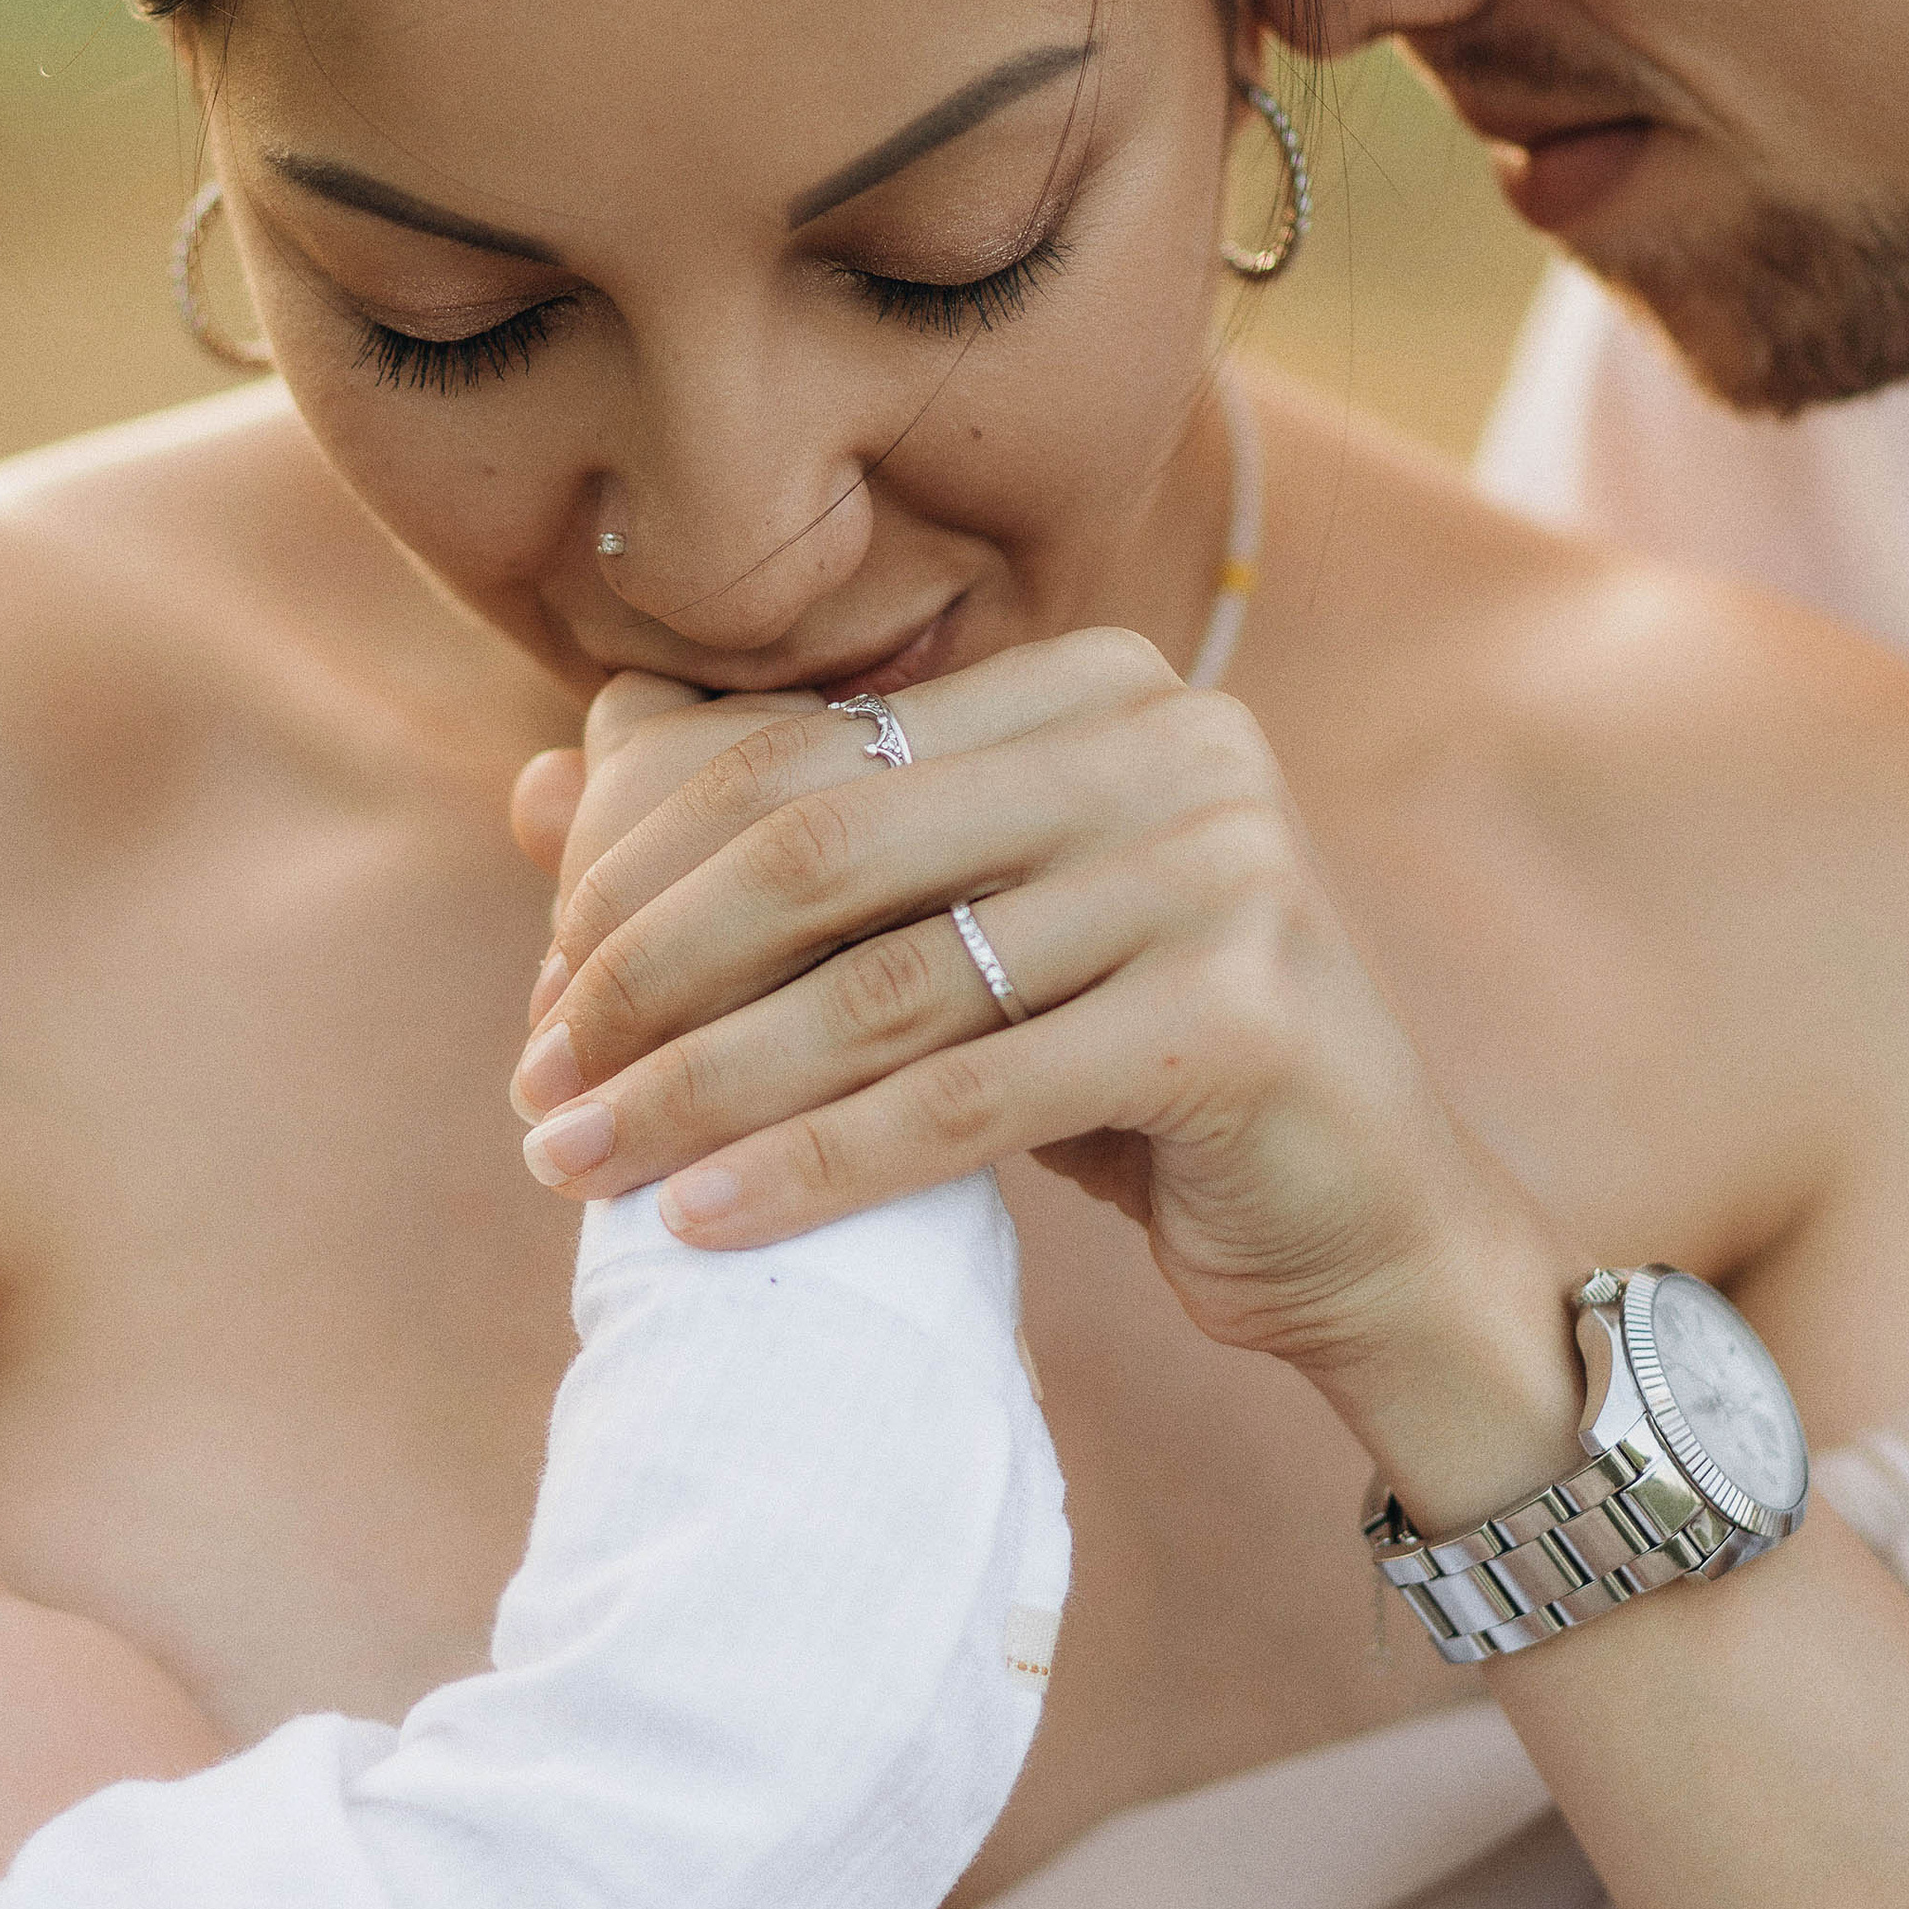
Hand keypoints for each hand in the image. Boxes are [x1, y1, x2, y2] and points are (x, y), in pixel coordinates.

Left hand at [510, 635, 1583, 1523]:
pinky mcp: (1236, 1018)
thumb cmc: (1138, 1070)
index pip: (804, 753)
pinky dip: (811, 1169)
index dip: (646, 871)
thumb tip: (541, 786)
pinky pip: (961, 1100)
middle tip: (537, 1083)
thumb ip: (788, 858)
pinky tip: (702, 1225)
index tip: (547, 993)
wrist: (1371, 1226)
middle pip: (823, 848)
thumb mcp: (967, 940)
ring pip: (879, 985)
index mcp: (1101, 683)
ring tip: (578, 1164)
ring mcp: (1221, 870)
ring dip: (699, 1087)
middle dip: (646, 973)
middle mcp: (1175, 741)